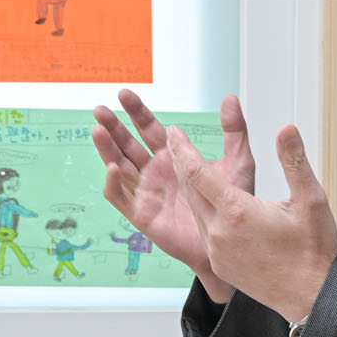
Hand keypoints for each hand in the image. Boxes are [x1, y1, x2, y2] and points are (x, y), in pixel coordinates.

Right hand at [92, 91, 255, 301]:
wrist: (231, 241)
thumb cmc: (233, 205)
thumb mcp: (237, 162)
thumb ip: (234, 131)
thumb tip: (230, 99)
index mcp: (173, 157)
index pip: (148, 129)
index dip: (136, 112)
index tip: (124, 95)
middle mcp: (155, 172)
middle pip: (127, 144)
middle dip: (113, 127)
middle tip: (100, 110)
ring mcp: (147, 192)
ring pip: (119, 166)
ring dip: (107, 149)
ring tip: (98, 131)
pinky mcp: (142, 214)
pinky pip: (121, 198)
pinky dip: (114, 183)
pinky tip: (114, 168)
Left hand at [170, 122, 336, 325]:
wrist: (311, 297)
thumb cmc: (313, 251)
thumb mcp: (311, 199)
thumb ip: (294, 161)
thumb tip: (286, 129)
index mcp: (238, 211)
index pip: (197, 172)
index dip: (182, 150)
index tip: (174, 133)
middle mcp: (220, 232)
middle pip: (189, 190)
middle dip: (180, 164)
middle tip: (174, 145)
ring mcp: (217, 251)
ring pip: (195, 212)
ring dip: (190, 189)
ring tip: (190, 171)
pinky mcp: (220, 265)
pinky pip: (204, 233)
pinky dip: (202, 213)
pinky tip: (209, 207)